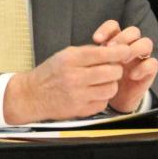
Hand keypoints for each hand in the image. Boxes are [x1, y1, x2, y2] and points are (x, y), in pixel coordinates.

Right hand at [2, 41, 132, 122]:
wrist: (31, 96)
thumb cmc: (49, 74)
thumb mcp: (64, 55)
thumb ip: (87, 52)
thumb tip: (111, 49)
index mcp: (70, 60)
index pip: (102, 54)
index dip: (118, 52)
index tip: (125, 50)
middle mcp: (74, 77)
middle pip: (111, 72)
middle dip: (116, 69)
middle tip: (112, 68)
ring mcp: (78, 95)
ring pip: (111, 88)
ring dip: (111, 84)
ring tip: (102, 82)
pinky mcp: (80, 110)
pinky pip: (103, 102)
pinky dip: (102, 97)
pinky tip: (93, 93)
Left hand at [91, 20, 157, 113]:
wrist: (115, 99)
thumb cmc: (104, 79)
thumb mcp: (96, 67)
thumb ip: (94, 57)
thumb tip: (86, 50)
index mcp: (116, 41)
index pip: (114, 26)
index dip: (106, 29)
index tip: (96, 39)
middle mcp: (131, 46)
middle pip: (133, 31)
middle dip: (122, 38)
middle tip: (110, 49)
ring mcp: (142, 57)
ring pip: (146, 43)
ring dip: (134, 49)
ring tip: (122, 61)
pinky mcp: (150, 70)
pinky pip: (152, 63)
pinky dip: (143, 68)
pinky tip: (132, 75)